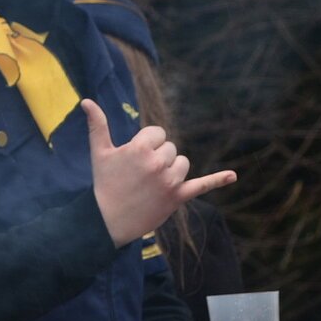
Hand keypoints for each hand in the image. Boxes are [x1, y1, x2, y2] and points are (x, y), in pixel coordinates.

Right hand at [83, 99, 236, 246]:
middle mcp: (158, 163)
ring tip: (152, 182)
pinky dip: (218, 180)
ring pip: (182, 163)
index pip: (158, 133)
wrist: (108, 220)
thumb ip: (97, 125)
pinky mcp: (178, 196)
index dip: (146, 143)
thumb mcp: (99, 152)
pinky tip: (233, 176)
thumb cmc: (103, 183)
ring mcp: (170, 180)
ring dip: (171, 169)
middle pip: (170, 148)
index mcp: (139, 148)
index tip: (134, 157)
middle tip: (139, 174)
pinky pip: (201, 185)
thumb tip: (87, 101)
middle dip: (157, 157)